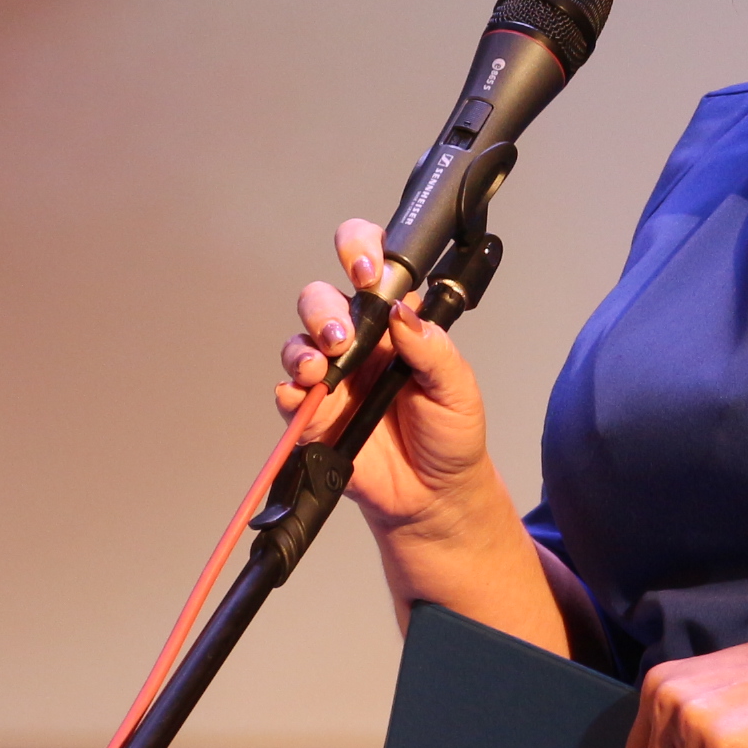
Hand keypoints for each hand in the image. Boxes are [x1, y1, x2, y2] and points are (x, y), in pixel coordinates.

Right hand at [275, 219, 492, 541]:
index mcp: (396, 322)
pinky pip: (289, 391)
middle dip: (325, 310)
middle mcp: (359, 341)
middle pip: (322, 299)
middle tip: (343, 338)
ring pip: (300, 340)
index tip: (367, 273)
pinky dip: (290, 389)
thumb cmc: (451, 436)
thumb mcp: (458, 388)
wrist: (433, 495)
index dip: (360, 252)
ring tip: (323, 367)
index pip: (371, 266)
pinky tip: (305, 395)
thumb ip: (432, 349)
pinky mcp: (314, 413)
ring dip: (304, 347)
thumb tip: (401, 312)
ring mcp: (333, 376)